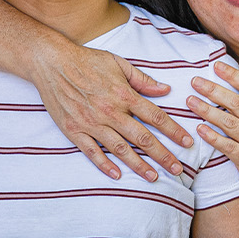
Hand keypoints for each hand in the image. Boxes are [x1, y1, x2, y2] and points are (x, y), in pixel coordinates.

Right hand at [27, 42, 187, 181]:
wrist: (51, 62)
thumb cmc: (86, 60)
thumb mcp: (118, 63)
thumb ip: (142, 79)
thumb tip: (165, 89)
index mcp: (123, 94)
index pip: (155, 116)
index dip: (173, 131)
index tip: (187, 142)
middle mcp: (110, 111)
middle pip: (142, 138)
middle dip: (162, 155)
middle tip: (177, 169)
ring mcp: (91, 122)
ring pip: (120, 149)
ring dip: (138, 165)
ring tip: (154, 177)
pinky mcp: (74, 130)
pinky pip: (92, 152)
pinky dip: (104, 165)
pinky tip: (117, 175)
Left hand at [187, 61, 238, 205]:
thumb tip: (231, 91)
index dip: (233, 74)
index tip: (216, 65)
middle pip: (236, 102)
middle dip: (213, 89)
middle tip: (195, 81)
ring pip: (229, 122)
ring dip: (207, 110)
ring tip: (190, 101)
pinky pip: (227, 146)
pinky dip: (212, 136)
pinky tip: (199, 128)